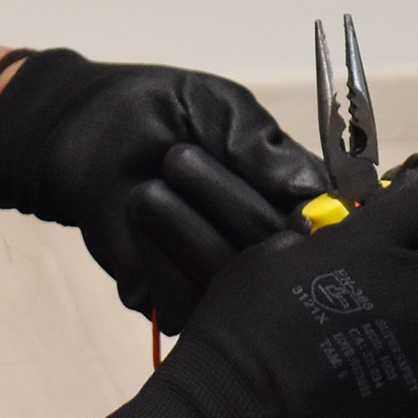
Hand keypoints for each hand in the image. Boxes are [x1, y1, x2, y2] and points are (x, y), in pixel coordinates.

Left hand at [0, 50, 326, 326]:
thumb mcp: (222, 110)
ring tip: (150, 185)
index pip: (330, 227)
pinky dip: (157, 261)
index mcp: (295, 194)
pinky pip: (185, 308)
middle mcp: (269, 248)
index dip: (310, 218)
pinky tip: (137, 219)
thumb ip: (265, 149)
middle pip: (282, 258)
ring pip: (233, 289)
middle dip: (227, 204)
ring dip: (184, 230)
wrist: (88, 134)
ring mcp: (225, 285)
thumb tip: (312, 193)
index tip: (279, 194)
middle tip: (179, 158)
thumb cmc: (163, 110)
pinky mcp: (177, 307)